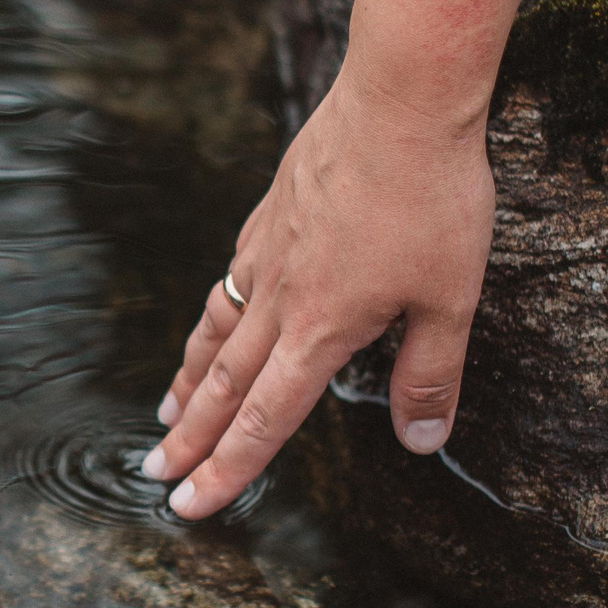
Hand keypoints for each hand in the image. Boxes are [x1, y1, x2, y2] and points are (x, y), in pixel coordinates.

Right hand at [143, 70, 496, 518]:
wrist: (399, 101)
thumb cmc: (433, 198)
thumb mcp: (453, 298)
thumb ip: (430, 374)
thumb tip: (421, 443)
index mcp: (322, 330)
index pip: (265, 420)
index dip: (227, 469)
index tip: (190, 506)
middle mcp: (280, 300)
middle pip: (223, 386)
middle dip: (189, 438)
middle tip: (154, 473)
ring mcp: (266, 255)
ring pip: (215, 333)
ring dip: (189, 381)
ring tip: (166, 412)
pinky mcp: (269, 217)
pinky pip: (229, 283)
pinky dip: (212, 318)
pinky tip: (214, 320)